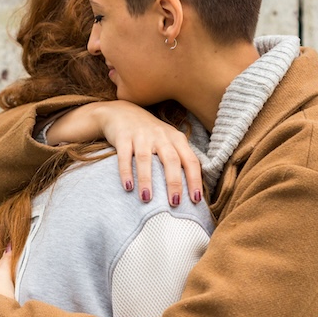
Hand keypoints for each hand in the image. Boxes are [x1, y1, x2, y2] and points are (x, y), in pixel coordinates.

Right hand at [48, 101, 203, 206]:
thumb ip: (180, 158)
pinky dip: (126, 171)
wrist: (122, 113)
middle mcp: (161, 136)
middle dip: (174, 182)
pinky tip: (128, 187)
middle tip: (174, 203)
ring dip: (147, 180)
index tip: (196, 200)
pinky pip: (124, 156)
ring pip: (146, 159)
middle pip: (171, 160)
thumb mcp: (169, 141)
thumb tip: (193, 190)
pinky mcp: (123, 137)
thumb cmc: (150, 134)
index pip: (190, 161)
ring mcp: (141, 136)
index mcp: (176, 139)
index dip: (195, 180)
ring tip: (147, 199)